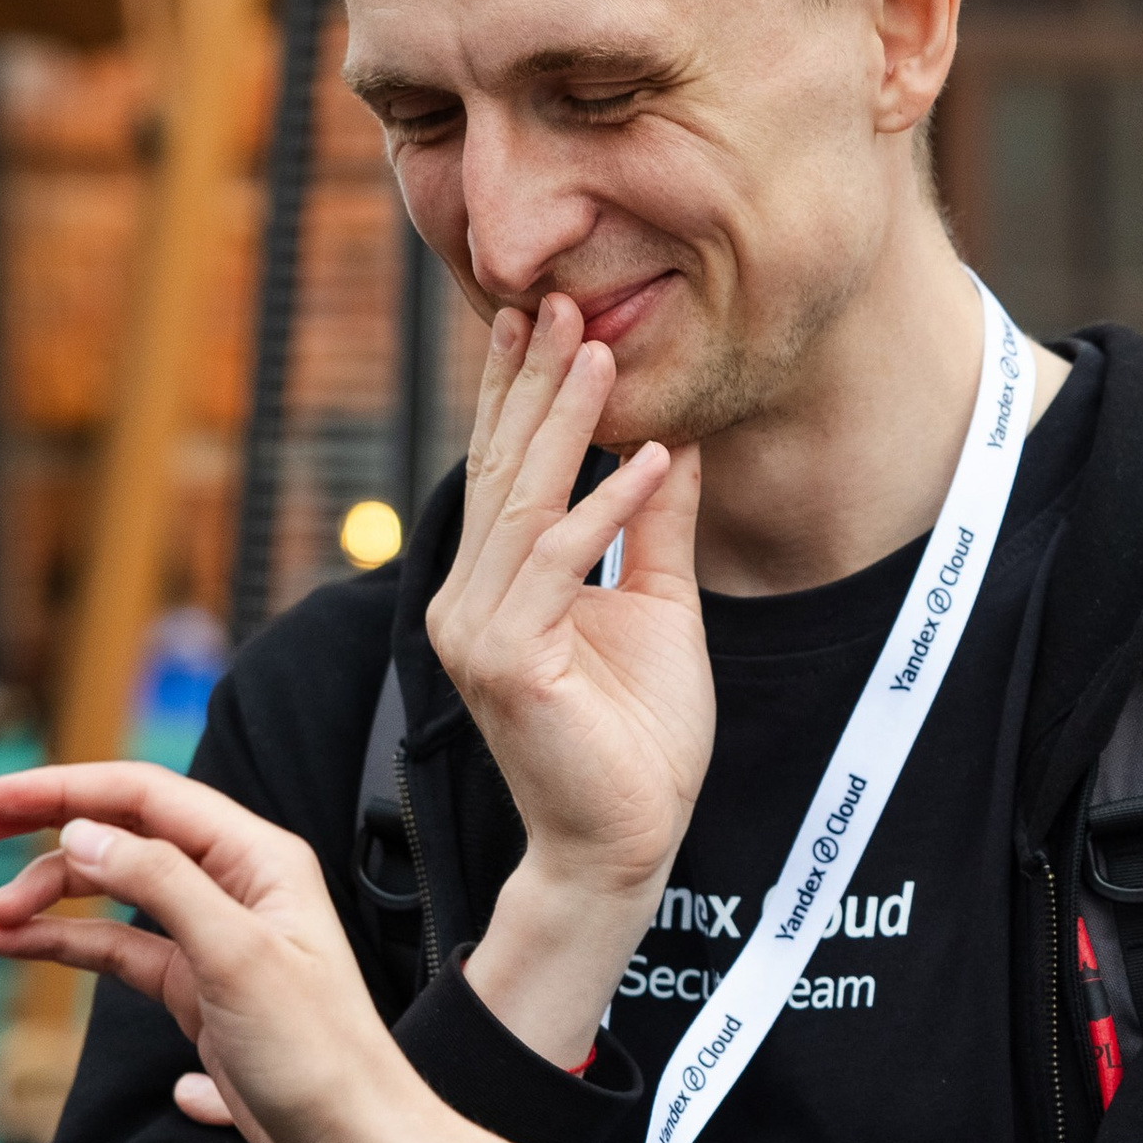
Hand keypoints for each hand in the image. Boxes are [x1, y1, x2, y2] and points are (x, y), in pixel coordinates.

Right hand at [0, 762, 437, 1142]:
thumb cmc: (318, 1053)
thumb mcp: (235, 958)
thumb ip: (160, 885)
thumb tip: (83, 832)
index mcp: (259, 858)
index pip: (145, 796)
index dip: (62, 789)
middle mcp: (237, 884)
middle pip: (124, 831)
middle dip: (45, 827)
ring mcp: (214, 935)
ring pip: (113, 891)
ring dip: (48, 896)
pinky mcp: (198, 988)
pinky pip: (118, 947)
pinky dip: (65, 942)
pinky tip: (15, 944)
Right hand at [435, 299, 713, 1064]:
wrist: (625, 842)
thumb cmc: (638, 738)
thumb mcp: (659, 607)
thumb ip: (656, 528)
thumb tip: (676, 440)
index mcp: (493, 585)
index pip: (505, 470)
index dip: (522, 392)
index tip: (546, 315)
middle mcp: (466, 599)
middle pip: (502, 470)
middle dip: (533, 382)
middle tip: (561, 300)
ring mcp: (475, 631)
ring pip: (523, 504)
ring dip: (566, 424)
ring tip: (602, 352)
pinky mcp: (504, 662)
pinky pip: (556, 565)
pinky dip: (606, 509)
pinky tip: (650, 459)